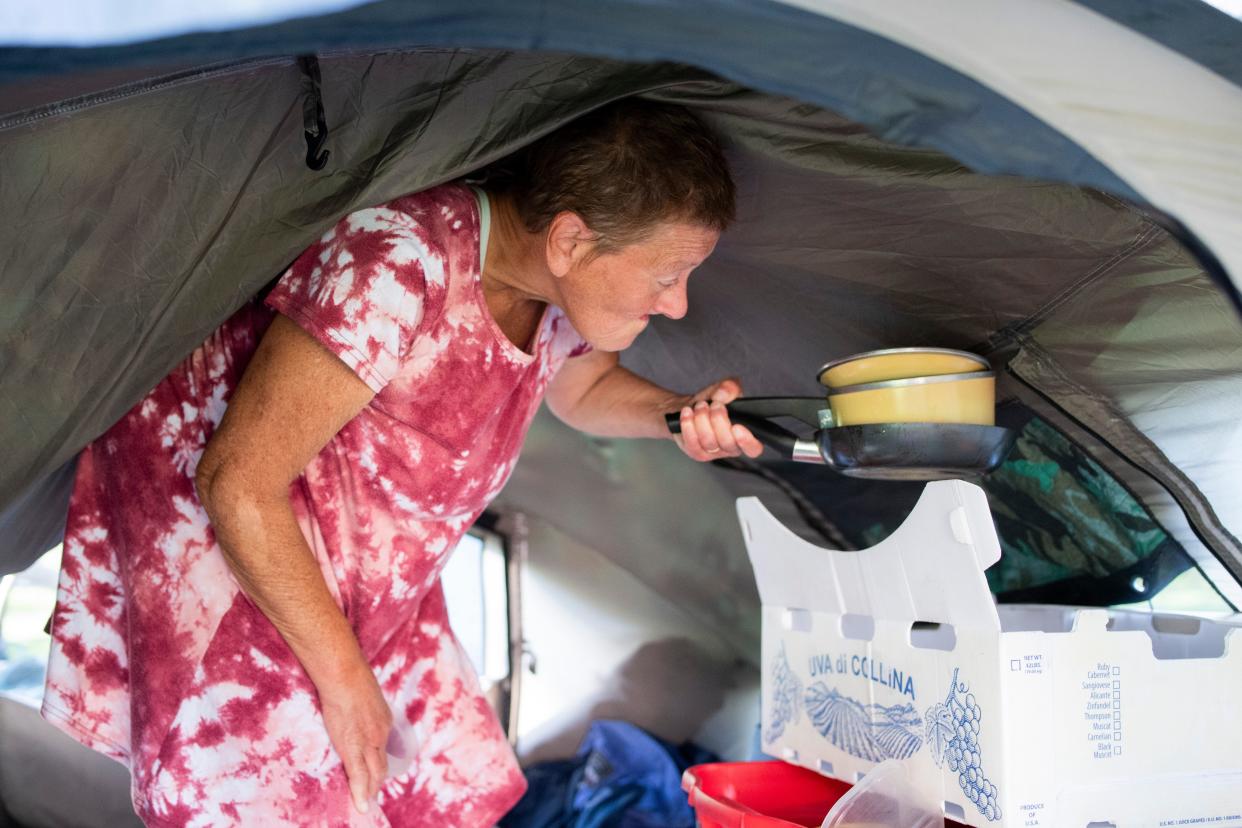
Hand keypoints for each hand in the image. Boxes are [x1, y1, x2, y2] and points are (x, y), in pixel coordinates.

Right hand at [318, 661, 393, 814]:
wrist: (345, 676)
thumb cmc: (351, 677)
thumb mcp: (366, 693)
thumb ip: (365, 706)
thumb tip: (356, 706)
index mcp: (383, 720)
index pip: (382, 748)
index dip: (379, 762)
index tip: (377, 772)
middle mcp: (381, 734)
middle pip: (381, 765)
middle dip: (378, 782)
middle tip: (374, 794)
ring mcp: (368, 743)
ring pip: (374, 773)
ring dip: (371, 790)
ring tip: (368, 804)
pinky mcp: (353, 747)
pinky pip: (358, 775)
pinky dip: (361, 792)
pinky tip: (362, 806)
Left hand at [672, 377, 763, 460]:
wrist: (688, 407)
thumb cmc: (711, 402)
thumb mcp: (723, 390)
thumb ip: (730, 388)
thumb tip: (724, 394)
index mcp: (744, 435)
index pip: (753, 448)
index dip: (748, 441)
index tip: (737, 427)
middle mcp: (729, 447)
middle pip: (728, 443)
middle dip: (718, 419)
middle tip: (714, 404)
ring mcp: (712, 452)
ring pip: (709, 441)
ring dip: (702, 418)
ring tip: (700, 405)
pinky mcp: (695, 452)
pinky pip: (692, 442)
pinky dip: (688, 424)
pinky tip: (687, 413)